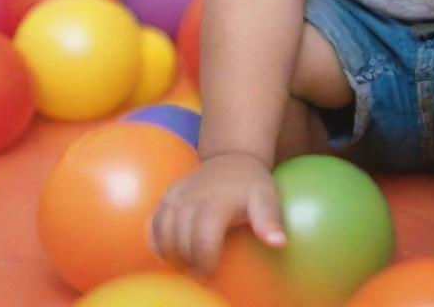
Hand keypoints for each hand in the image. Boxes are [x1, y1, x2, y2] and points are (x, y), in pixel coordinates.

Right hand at [149, 151, 285, 275]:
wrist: (232, 157)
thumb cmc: (251, 183)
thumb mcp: (267, 197)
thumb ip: (270, 219)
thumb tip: (279, 243)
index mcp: (215, 202)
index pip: (202, 240)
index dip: (204, 263)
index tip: (211, 275)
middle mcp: (191, 198)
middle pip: (180, 242)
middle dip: (188, 264)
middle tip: (200, 275)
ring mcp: (176, 196)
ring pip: (162, 234)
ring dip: (172, 255)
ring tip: (187, 265)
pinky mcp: (167, 196)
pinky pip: (153, 223)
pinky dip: (157, 241)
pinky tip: (170, 252)